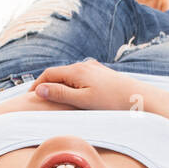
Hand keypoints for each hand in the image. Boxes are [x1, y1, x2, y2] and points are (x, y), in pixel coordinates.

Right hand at [28, 60, 152, 111]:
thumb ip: (61, 94)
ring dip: (60, 85)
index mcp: (77, 71)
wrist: (139, 98)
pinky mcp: (102, 74)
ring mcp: (94, 69)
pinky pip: (80, 78)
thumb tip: (40, 89)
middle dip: (47, 85)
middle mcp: (84, 66)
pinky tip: (74, 96)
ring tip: (54, 99)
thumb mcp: (82, 101)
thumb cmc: (111, 102)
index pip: (49, 74)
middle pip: (59, 73)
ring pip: (70, 76)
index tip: (29, 97)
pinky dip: (72, 86)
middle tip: (38, 100)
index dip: (37, 85)